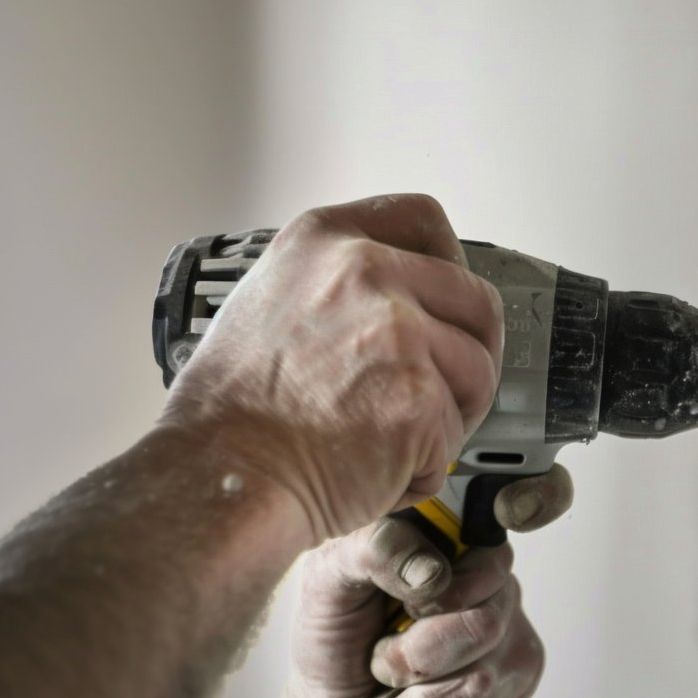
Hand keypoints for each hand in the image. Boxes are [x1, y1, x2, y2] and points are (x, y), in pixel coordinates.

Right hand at [160, 193, 504, 545]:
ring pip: (478, 372)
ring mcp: (397, 333)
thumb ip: (338, 288)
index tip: (448, 303)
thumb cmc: (231, 414)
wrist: (218, 476)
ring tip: (390, 443)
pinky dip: (424, 469)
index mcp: (326, 241)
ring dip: (450, 417)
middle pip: (476, 302)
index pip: (425, 220)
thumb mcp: (268, 302)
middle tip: (437, 396)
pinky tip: (373, 471)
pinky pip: (455, 436)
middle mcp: (365, 273)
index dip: (452, 265)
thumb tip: (401, 301)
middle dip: (468, 355)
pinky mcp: (419, 398)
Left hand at [286, 466, 573, 697]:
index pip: (519, 495)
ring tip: (393, 674)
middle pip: (489, 589)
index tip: (504, 510)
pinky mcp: (517, 677)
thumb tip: (432, 569)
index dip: (533, 494)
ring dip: (415, 673)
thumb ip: (374, 549)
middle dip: (418, 631)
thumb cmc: (337, 637)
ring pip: (483, 645)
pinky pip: (482, 689)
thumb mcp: (329, 576)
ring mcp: (510, 625)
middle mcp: (489, 574)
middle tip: (387, 637)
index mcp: (452, 532)